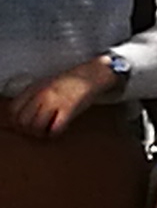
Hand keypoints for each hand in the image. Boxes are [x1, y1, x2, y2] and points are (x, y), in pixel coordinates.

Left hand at [2, 58, 117, 137]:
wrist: (92, 75)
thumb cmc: (70, 81)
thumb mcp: (45, 84)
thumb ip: (32, 96)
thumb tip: (22, 114)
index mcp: (34, 88)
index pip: (14, 109)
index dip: (16, 121)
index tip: (24, 125)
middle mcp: (42, 94)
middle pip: (24, 121)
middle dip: (28, 129)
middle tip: (37, 130)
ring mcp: (55, 101)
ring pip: (37, 126)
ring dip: (41, 133)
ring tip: (47, 130)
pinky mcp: (69, 109)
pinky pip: (55, 128)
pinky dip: (54, 133)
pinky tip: (58, 129)